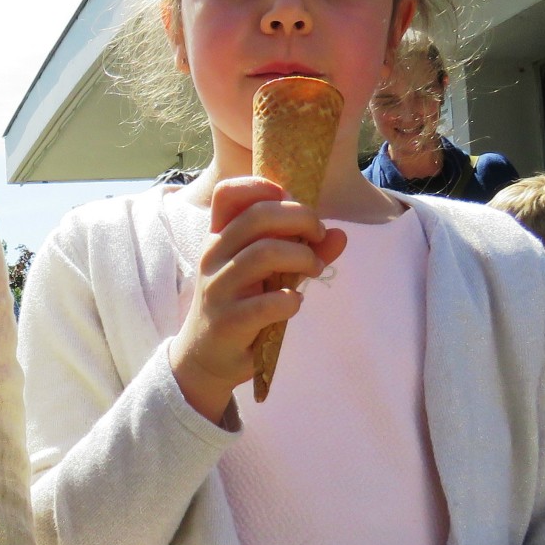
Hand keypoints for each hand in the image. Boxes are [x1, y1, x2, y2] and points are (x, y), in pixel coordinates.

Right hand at [168, 177, 347, 422]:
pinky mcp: (228, 322)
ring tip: (314, 269)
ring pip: (264, 254)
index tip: (289, 201)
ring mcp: (218, 289)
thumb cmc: (239, 306)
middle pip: (258, 216)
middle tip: (318, 235)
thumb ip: (300, 251)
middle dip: (300, 218)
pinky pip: (268, 303)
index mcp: (219, 237)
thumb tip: (340, 234)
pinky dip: (291, 300)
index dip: (261, 186)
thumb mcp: (267, 275)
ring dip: (302, 258)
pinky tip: (294, 303)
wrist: (204, 357)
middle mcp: (213, 257)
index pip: (228, 194)